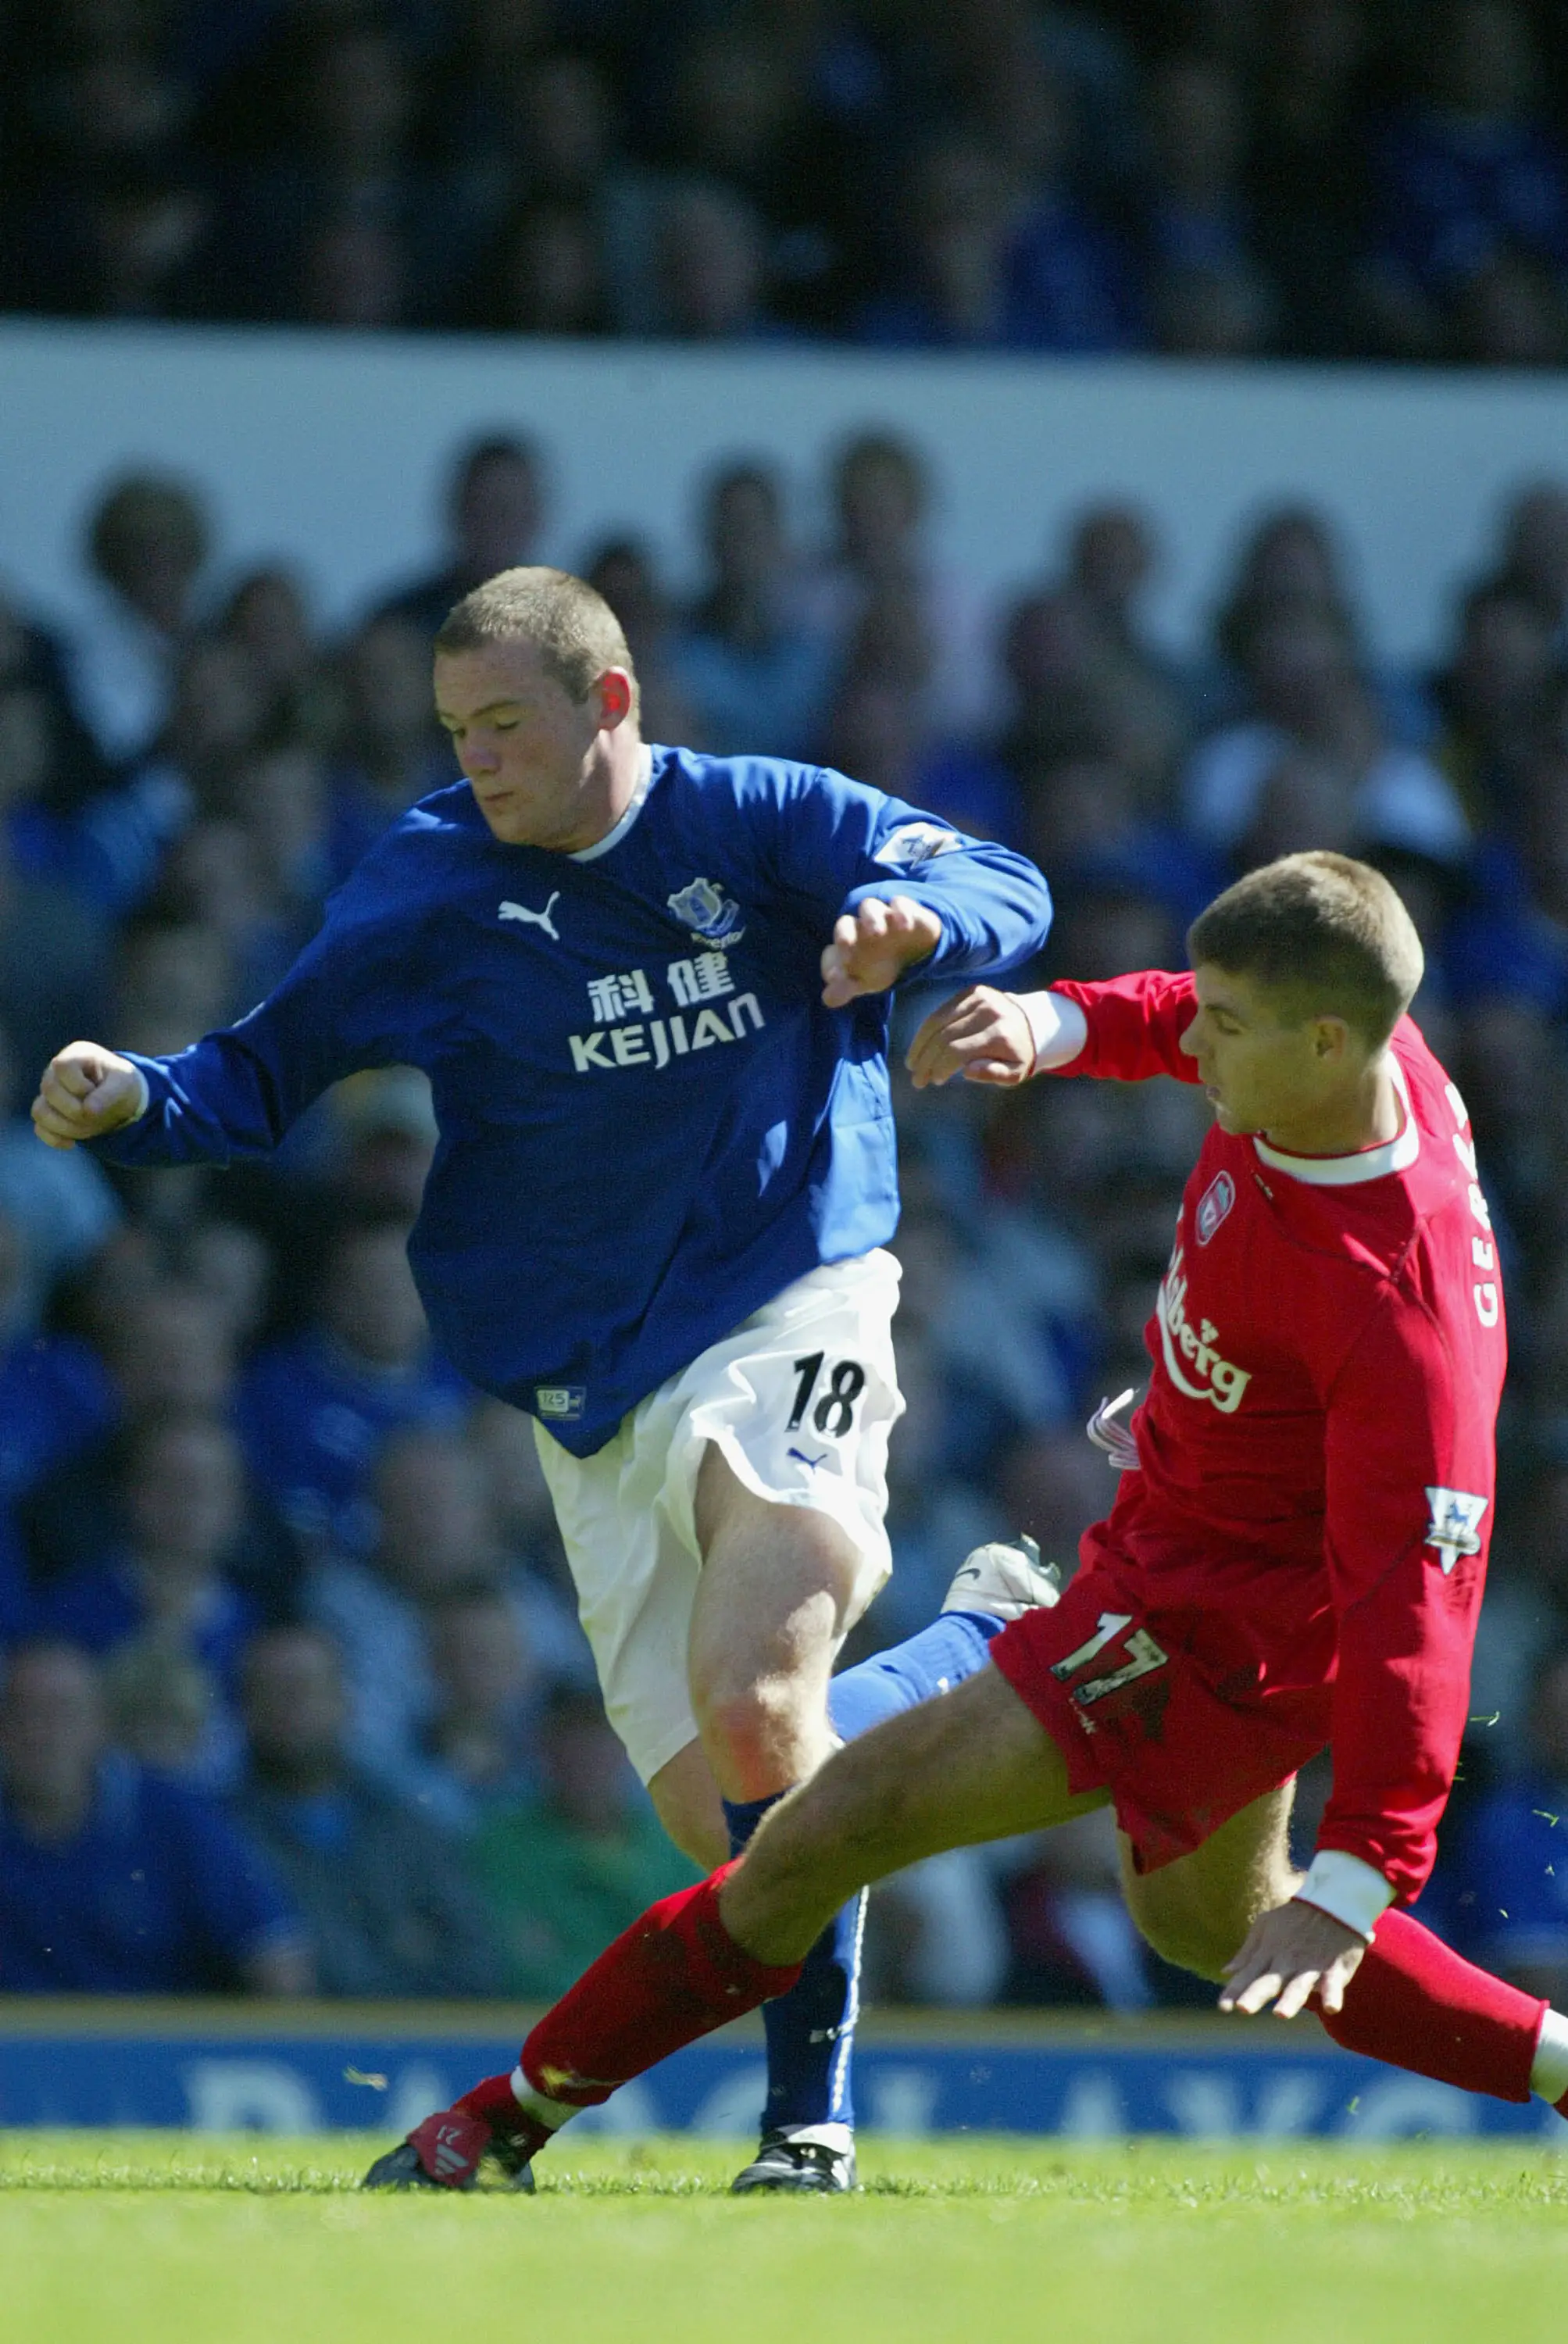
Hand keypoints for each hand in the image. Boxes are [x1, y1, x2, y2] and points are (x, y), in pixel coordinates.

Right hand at [32, 1041, 144, 1150]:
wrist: (119, 1098)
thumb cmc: (121, 1084)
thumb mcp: (124, 1084)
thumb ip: (108, 1094)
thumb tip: (88, 1111)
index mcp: (75, 1055)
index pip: (62, 1066)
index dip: (79, 1086)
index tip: (95, 1091)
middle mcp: (55, 1072)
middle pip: (49, 1090)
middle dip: (75, 1109)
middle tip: (96, 1115)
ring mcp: (47, 1093)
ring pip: (40, 1111)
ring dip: (66, 1126)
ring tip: (90, 1128)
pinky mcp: (47, 1112)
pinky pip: (40, 1128)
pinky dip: (55, 1139)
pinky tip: (72, 1143)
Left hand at [821, 896, 941, 1007]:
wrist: (912, 953)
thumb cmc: (879, 966)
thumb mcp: (864, 982)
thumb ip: (845, 989)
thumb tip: (827, 1000)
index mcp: (846, 945)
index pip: (832, 953)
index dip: (831, 964)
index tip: (835, 977)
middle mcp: (859, 928)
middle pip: (845, 923)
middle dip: (844, 933)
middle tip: (846, 944)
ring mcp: (881, 917)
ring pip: (869, 907)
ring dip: (871, 918)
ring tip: (877, 933)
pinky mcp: (904, 912)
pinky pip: (900, 903)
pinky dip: (901, 911)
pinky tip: (904, 926)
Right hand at [905, 985, 1034, 1088]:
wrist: (1033, 1022)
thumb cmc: (1018, 1053)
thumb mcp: (1014, 1072)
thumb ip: (993, 1074)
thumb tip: (966, 1071)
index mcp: (999, 1035)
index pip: (957, 1051)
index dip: (939, 1066)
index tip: (932, 1081)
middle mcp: (988, 1012)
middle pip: (944, 1036)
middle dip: (926, 1059)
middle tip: (917, 1078)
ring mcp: (979, 998)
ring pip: (938, 1020)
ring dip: (920, 1044)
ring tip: (912, 1062)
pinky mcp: (973, 991)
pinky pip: (942, 1010)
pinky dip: (928, 1028)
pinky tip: (921, 1044)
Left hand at [1218, 1897, 1366, 2018]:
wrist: (1332, 1904)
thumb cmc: (1294, 1919)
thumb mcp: (1265, 1927)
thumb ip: (1247, 1953)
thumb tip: (1226, 1972)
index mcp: (1268, 1953)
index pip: (1248, 1975)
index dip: (1235, 1990)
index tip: (1223, 2007)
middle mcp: (1287, 1962)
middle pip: (1270, 1981)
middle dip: (1256, 1995)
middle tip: (1243, 2008)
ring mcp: (1310, 1966)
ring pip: (1299, 1986)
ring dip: (1291, 2000)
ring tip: (1281, 2014)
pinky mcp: (1334, 1969)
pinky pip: (1333, 1985)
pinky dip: (1332, 1995)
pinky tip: (1330, 2008)